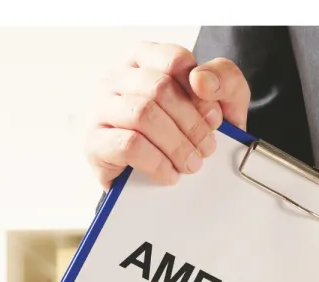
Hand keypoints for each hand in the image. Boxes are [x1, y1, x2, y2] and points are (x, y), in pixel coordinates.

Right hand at [85, 42, 250, 187]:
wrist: (165, 184)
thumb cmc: (188, 134)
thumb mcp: (221, 102)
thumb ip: (224, 78)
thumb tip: (201, 80)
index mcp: (143, 60)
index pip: (174, 60)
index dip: (200, 92)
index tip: (215, 118)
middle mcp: (116, 79)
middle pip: (159, 88)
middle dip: (192, 123)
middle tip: (207, 149)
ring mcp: (100, 108)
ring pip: (143, 114)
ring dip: (176, 144)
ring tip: (191, 164)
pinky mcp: (94, 142)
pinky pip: (129, 145)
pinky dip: (158, 163)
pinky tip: (169, 173)